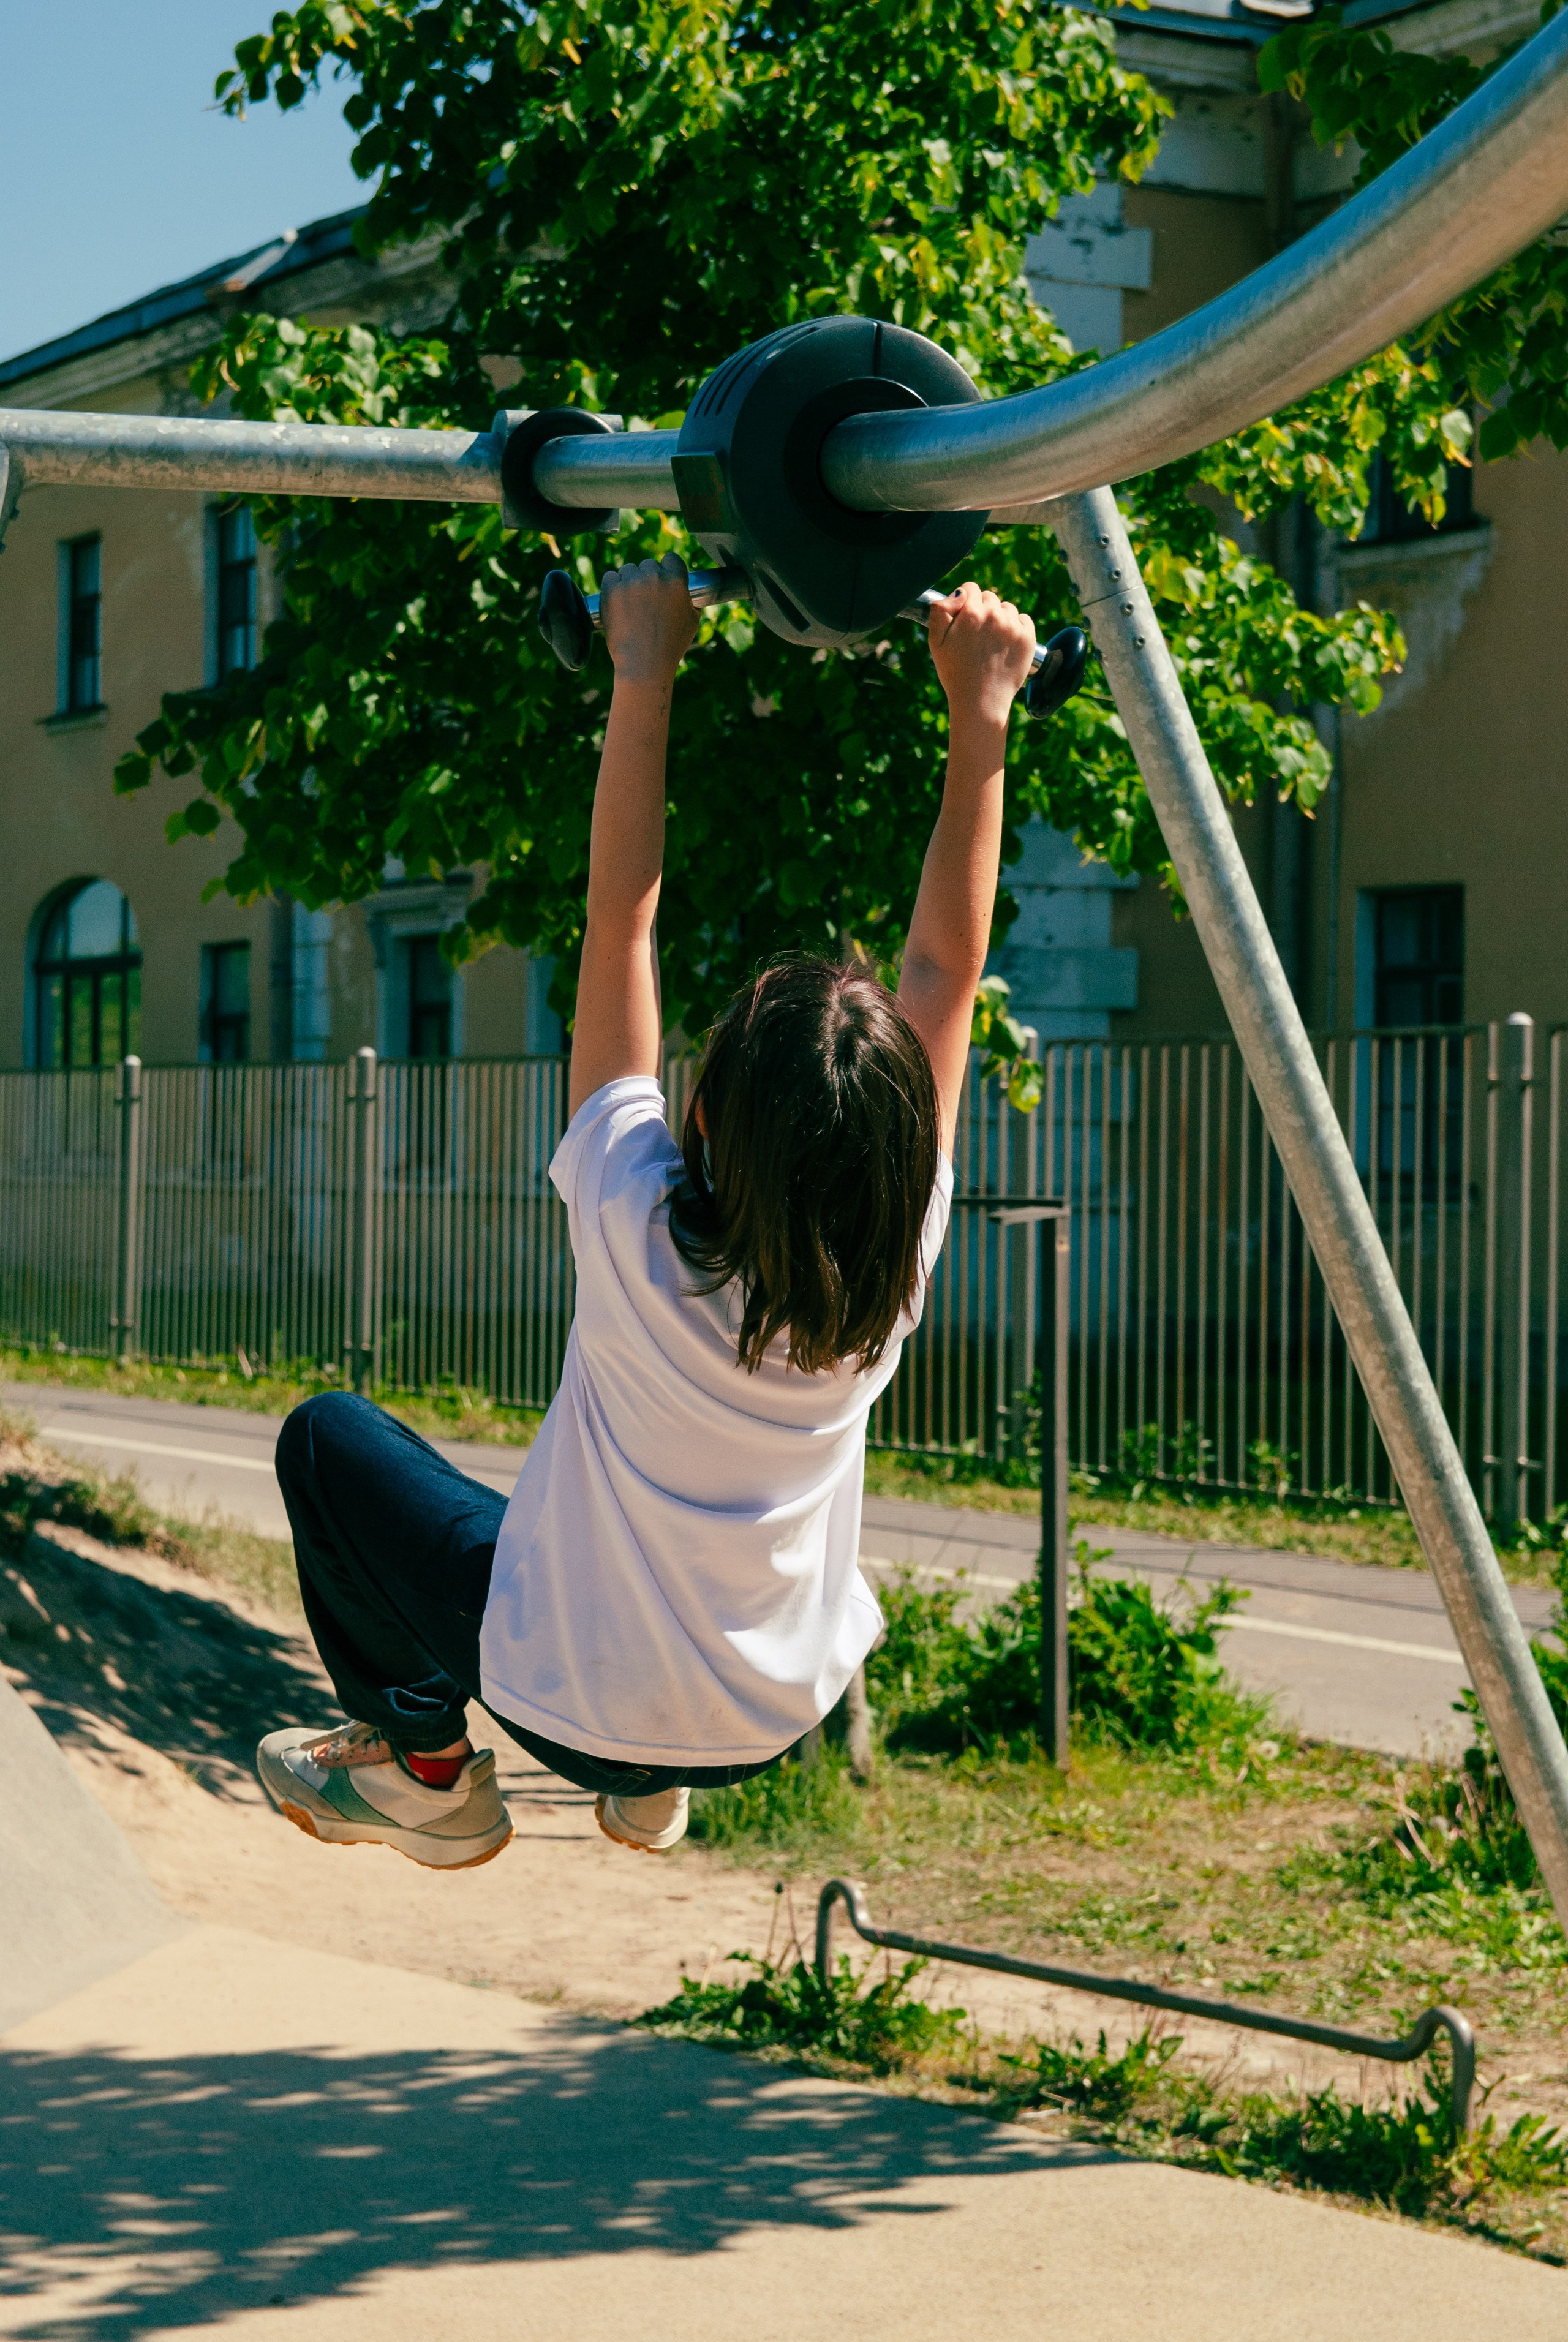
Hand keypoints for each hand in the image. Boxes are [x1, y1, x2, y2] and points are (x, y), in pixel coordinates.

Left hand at [600, 552, 698, 682]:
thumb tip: (686, 593)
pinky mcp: (611, 590)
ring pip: (628, 570)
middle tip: (644, 599)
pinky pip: (610, 577)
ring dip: (629, 581)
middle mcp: (654, 576)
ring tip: (630, 604)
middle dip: (647, 578)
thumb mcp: (692, 622)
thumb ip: (688, 600)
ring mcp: (631, 582)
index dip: (667, 569)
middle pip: (648, 565)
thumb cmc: (671, 646)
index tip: (663, 581)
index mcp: (676, 580)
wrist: (645, 663)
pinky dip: (612, 587)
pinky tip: (617, 602)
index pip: (671, 559)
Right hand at [927, 581, 1035, 727]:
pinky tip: (1006, 643)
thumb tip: (958, 593)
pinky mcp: (1028, 638)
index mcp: (970, 613)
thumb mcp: (935, 642)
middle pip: (989, 597)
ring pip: (1006, 608)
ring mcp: (1013, 626)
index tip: (963, 616)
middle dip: (982, 609)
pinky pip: (1023, 619)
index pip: (970, 588)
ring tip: (992, 641)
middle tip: (977, 634)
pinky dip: (1016, 626)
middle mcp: (994, 615)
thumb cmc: (955, 673)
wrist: (980, 702)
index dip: (964, 601)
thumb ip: (940, 611)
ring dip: (999, 618)